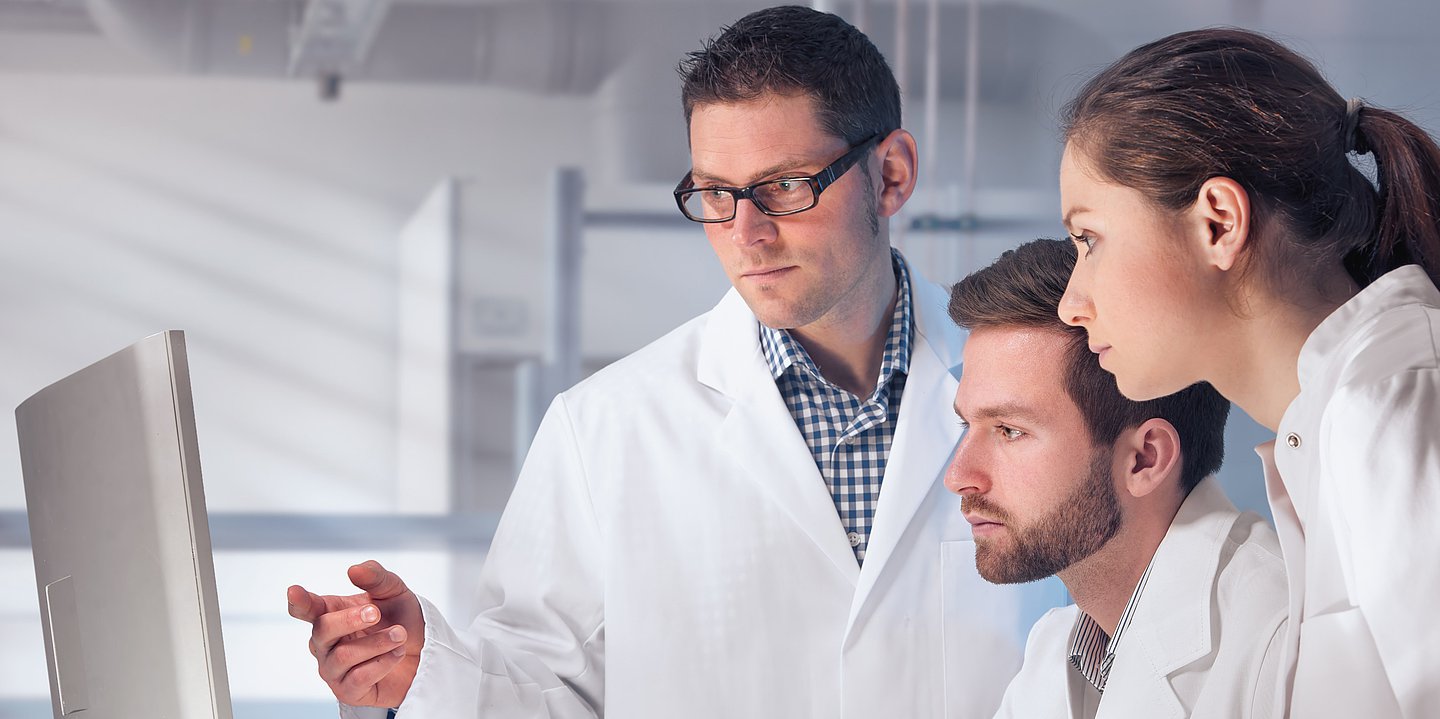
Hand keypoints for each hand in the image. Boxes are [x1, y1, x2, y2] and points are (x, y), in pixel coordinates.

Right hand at [287, 560, 424, 707]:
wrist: (426, 651)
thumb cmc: (402, 619)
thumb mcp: (393, 591)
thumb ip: (375, 577)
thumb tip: (354, 569)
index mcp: (331, 613)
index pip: (307, 608)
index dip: (299, 601)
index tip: (294, 591)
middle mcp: (326, 643)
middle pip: (323, 629)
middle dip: (351, 619)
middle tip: (376, 613)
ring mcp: (334, 669)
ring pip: (344, 655)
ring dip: (377, 643)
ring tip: (400, 635)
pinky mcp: (348, 691)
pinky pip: (358, 678)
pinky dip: (382, 663)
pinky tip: (397, 654)